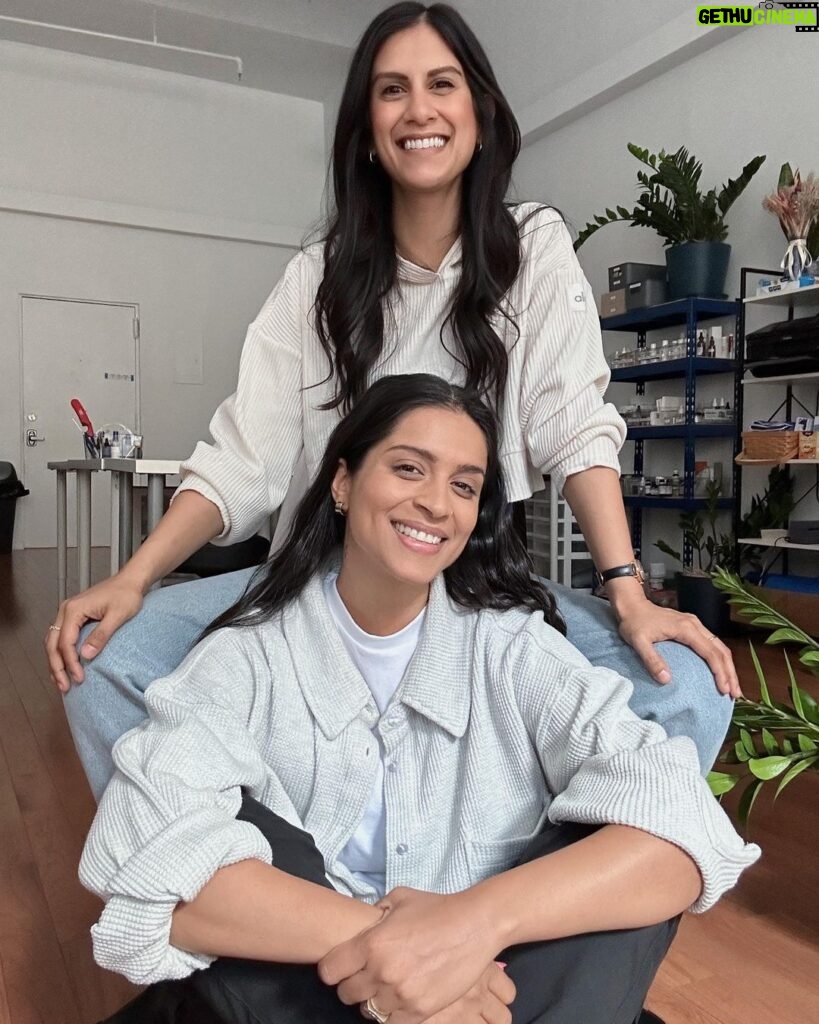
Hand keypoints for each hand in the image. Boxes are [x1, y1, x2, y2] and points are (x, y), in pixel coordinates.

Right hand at [45, 575, 144, 690]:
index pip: (65, 642)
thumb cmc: (127, 595)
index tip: (79, 678)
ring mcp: (67, 613)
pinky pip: (60, 638)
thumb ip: (101, 635)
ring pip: (53, 642)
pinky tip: (64, 667)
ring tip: (62, 682)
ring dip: (56, 662)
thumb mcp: (118, 615)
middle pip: (53, 644)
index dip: (70, 663)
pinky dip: (60, 654)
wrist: (131, 581)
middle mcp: (65, 610)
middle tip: (65, 687)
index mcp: (74, 610)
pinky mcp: (73, 617)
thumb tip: (85, 655)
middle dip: (57, 667)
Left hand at [318, 887, 502, 1023]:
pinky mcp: (419, 1010)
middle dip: (353, 985)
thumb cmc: (436, 909)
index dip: (334, 968)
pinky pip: (391, 1023)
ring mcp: (401, 994)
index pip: (329, 970)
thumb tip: (362, 923)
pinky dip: (393, 1014)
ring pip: (368, 1011)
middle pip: (346, 994)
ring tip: (388, 987)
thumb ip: (374, 914)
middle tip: (367, 976)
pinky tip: (402, 999)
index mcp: (372, 943)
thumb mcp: (398, 899)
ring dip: (374, 1000)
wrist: (474, 926)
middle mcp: (381, 971)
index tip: (343, 966)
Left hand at [615, 597, 740, 697]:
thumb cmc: (633, 623)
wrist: (631, 605)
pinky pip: (711, 644)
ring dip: (727, 666)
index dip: (719, 672)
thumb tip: (667, 680)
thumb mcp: (638, 642)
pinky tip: (719, 671)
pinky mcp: (691, 627)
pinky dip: (719, 659)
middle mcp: (695, 625)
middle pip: (721, 650)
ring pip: (719, 646)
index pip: (710, 653)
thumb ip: (652, 660)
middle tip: (735, 694)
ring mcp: (695, 625)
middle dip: (730, 672)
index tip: (724, 690)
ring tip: (732, 687)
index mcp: (686, 629)